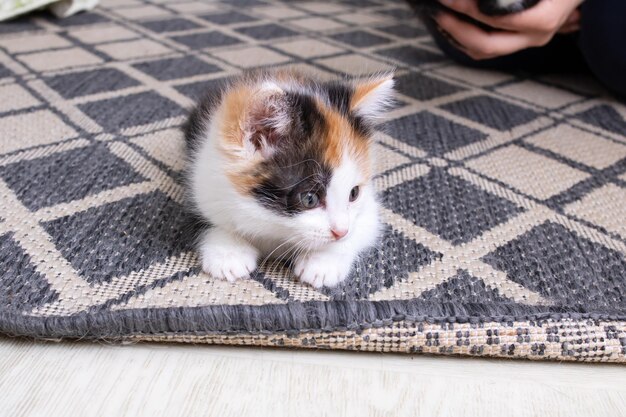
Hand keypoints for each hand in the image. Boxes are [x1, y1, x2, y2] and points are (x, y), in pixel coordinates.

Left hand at [434, 0, 582, 59]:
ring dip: (457, 36)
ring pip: (483, 51)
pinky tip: (453, 21)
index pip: (499, 20)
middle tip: (439, 9)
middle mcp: (536, 36)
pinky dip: (465, 37)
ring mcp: (527, 42)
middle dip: (456, 28)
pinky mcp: (518, 41)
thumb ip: (505, 0)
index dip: (471, 9)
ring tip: (441, 15)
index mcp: (543, 18)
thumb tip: (478, 1)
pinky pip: (486, 48)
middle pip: (487, 45)